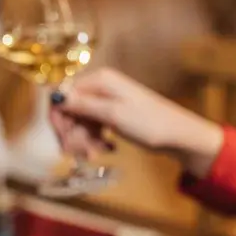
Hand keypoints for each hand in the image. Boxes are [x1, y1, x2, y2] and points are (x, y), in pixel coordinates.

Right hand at [49, 68, 223, 176]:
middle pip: (69, 111)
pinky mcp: (114, 113)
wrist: (179, 135)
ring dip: (85, 141)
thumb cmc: (151, 124)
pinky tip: (108, 150)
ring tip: (99, 155)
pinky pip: (93, 127)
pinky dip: (96, 141)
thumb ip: (83, 105)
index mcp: (100, 80)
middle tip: (85, 155)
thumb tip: (55, 95)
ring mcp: (108, 100)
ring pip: (80, 122)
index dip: (58, 120)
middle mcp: (101, 86)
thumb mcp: (114, 115)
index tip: (63, 143)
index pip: (62, 96)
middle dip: (73, 135)